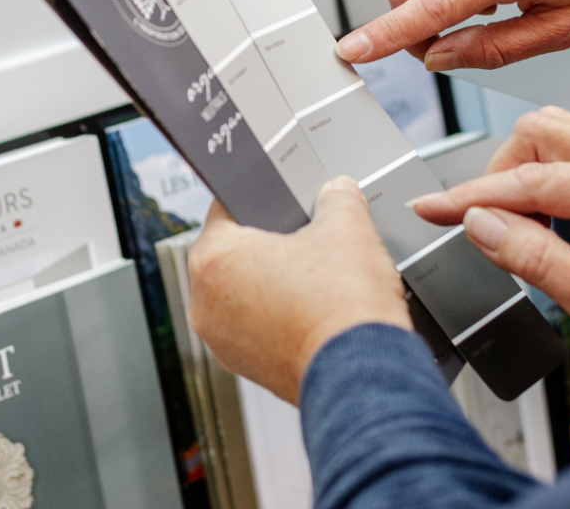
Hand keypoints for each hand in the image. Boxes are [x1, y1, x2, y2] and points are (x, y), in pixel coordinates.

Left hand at [188, 178, 411, 403]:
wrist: (364, 375)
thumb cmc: (342, 307)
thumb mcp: (348, 226)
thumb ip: (338, 198)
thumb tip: (338, 193)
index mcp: (214, 260)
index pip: (226, 207)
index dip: (260, 196)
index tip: (280, 197)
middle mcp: (206, 305)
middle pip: (234, 252)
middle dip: (270, 241)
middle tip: (307, 234)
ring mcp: (224, 343)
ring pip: (245, 292)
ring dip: (275, 280)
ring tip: (316, 273)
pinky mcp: (248, 368)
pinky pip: (258, 326)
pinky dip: (281, 315)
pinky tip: (316, 306)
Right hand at [411, 108, 569, 376]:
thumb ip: (534, 258)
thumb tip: (480, 222)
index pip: (533, 179)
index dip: (473, 195)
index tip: (433, 208)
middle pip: (541, 133)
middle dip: (498, 174)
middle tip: (484, 226)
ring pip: (553, 134)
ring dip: (520, 174)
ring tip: (514, 228)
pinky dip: (541, 179)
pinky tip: (539, 221)